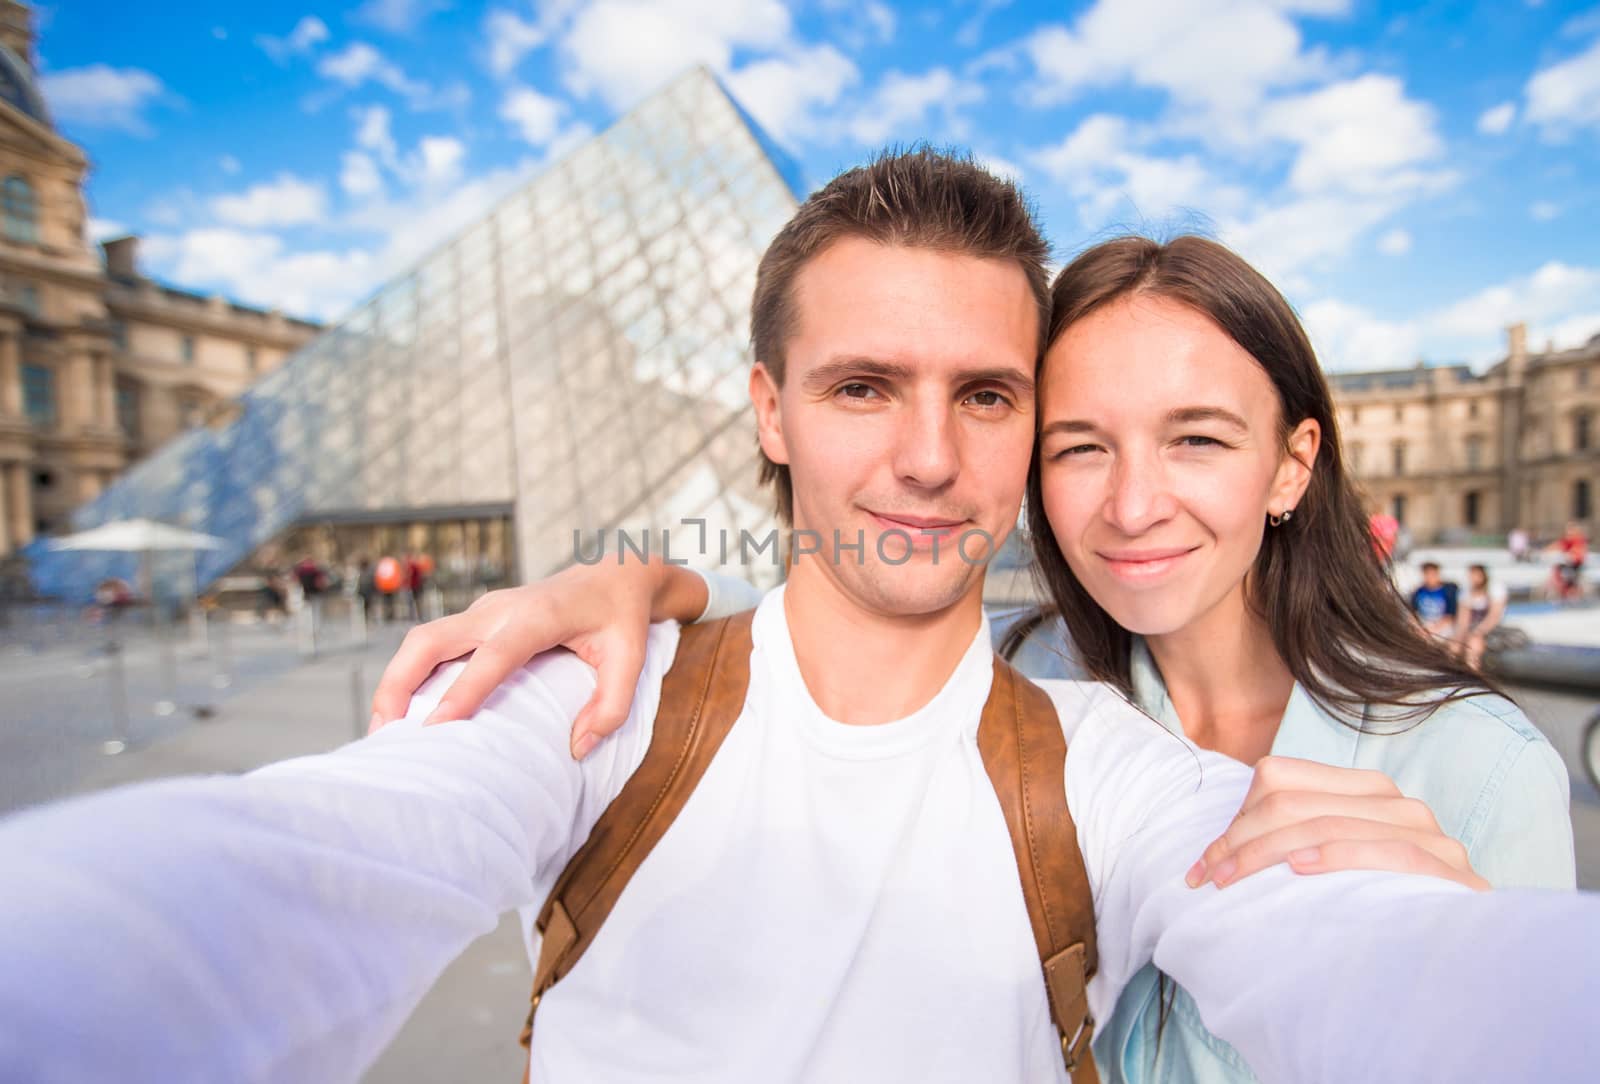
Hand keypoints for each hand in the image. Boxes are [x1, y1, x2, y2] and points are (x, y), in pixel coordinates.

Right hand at [367, 558, 707, 758]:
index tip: (434, 727)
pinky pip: (433, 644)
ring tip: (384, 731)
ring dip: (396, 681)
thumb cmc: (622, 617)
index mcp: (538, 616)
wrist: (615, 572)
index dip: (462, 690)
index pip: (492, 656)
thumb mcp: (631, 660)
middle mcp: (499, 609)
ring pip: (421, 640)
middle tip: (384, 734)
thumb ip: (611, 706)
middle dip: (400, 684)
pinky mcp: (476, 619)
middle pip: (430, 640)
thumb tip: (577, 748)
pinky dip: (410, 674)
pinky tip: (406, 711)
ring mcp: (483, 611)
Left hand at [1185, 756, 1488, 891]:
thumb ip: (1289, 841)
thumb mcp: (1326, 866)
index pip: (1278, 779)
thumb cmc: (1376, 912)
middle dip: (1240, 842)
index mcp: (1363, 789)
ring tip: (1232, 882)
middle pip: (1292, 804)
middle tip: (1208, 879)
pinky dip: (1339, 855)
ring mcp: (1429, 833)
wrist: (1459, 957)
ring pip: (1328, 824)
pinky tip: (1301, 870)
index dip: (1233, 821)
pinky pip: (1389, 850)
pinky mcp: (1452, 869)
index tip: (1203, 866)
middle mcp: (1396, 802)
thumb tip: (1215, 853)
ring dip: (1268, 853)